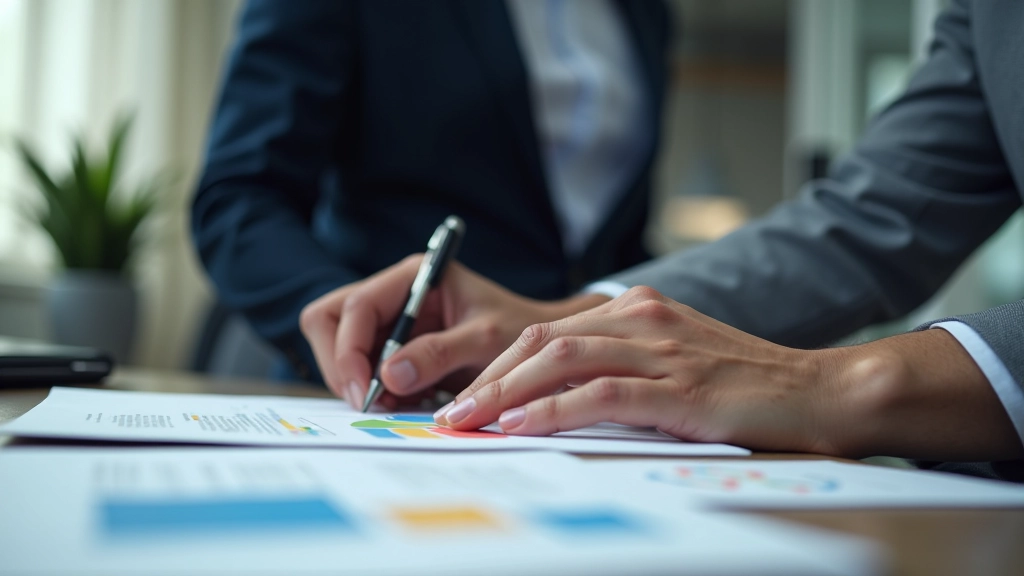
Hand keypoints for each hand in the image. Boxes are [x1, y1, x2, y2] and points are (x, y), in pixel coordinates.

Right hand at [299, 254, 608, 408]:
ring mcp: (390, 320)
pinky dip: (377, 390)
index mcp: (414, 277)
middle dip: (342, 363)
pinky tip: (409, 401)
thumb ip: (439, 353)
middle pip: (330, 320)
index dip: (349, 351)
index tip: (364, 391)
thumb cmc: (521, 330)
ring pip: (340, 346)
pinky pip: (364, 368)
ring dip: (358, 380)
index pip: (356, 307)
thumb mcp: (486, 339)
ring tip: (396, 403)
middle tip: (368, 402)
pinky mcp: (394, 347)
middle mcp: (394, 293)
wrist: (540, 347)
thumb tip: (390, 376)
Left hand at [435, 286, 1023, 459]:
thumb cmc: (742, 384)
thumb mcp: (674, 362)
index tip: (466, 396)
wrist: (816, 391)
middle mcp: (641, 319)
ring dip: (504, 394)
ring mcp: (660, 349)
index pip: (547, 333)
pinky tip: (519, 426)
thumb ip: (621, 368)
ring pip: (559, 361)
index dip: (499, 365)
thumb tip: (557, 400)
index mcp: (637, 310)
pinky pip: (598, 394)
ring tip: (467, 421)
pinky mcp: (677, 387)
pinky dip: (549, 409)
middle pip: (541, 341)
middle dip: (488, 379)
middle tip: (449, 412)